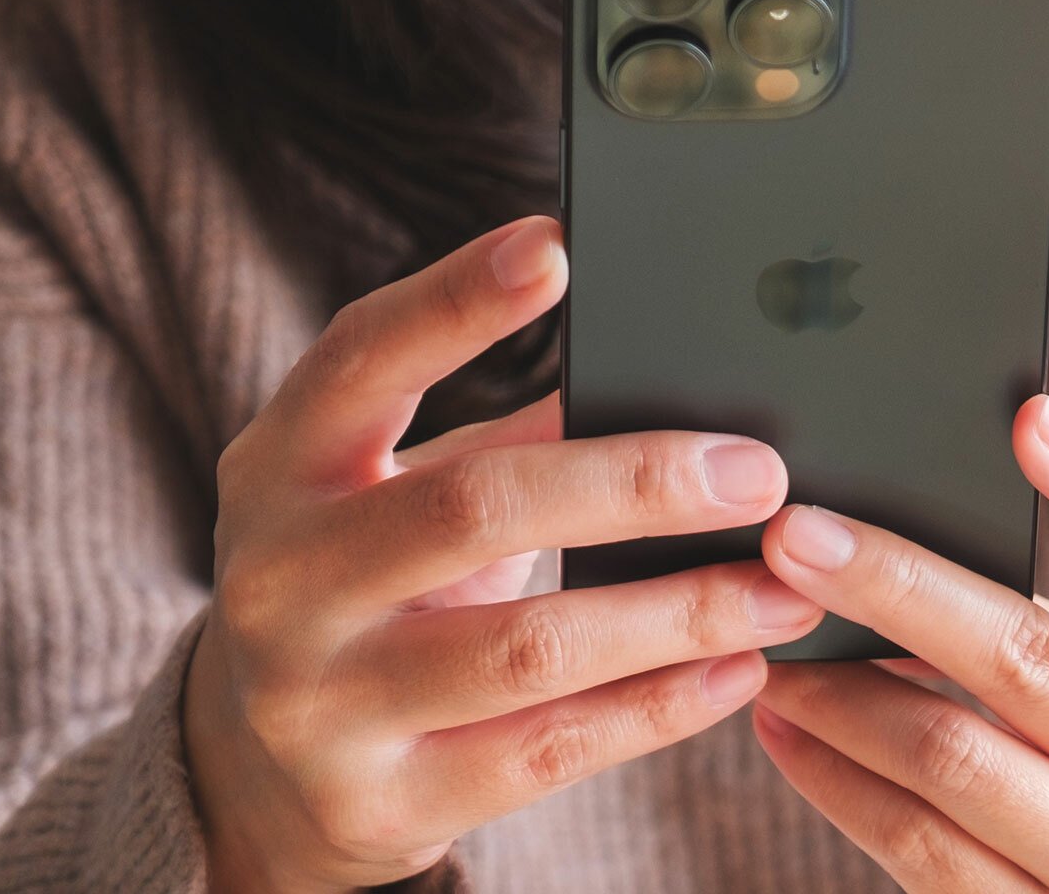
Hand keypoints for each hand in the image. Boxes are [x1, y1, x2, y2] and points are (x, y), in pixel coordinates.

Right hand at [184, 216, 824, 893]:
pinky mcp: (380, 799)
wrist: (263, 771)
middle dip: (636, 486)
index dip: (455, 301)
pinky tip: (739, 669)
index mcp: (284, 466)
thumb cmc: (372, 587)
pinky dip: (659, 707)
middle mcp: (280, 578)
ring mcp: (320, 701)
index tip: (559, 249)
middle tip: (759, 472)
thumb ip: (510, 437)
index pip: (361, 359)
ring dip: (680, 612)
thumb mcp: (398, 495)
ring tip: (785, 589)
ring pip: (530, 648)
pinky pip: (549, 751)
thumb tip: (673, 375)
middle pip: (474, 508)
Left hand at [751, 395, 1048, 893]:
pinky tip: (785, 727)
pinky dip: (835, 777)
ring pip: (952, 757)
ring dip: (838, 692)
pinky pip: (917, 847)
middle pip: (1029, 661)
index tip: (1029, 415)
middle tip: (795, 534)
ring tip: (770, 635)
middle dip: (898, 587)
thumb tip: (889, 546)